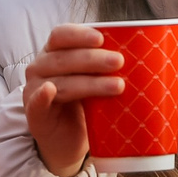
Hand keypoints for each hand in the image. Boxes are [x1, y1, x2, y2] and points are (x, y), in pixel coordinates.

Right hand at [22, 24, 124, 176]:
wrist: (70, 142)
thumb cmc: (85, 105)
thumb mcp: (95, 80)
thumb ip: (106, 67)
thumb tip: (143, 55)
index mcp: (54, 53)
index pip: (61, 35)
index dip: (80, 34)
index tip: (102, 38)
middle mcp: (40, 67)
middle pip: (64, 58)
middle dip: (93, 59)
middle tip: (119, 62)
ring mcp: (34, 90)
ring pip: (60, 82)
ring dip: (89, 83)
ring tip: (116, 86)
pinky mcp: (34, 114)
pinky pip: (36, 103)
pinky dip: (42, 96)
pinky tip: (50, 91)